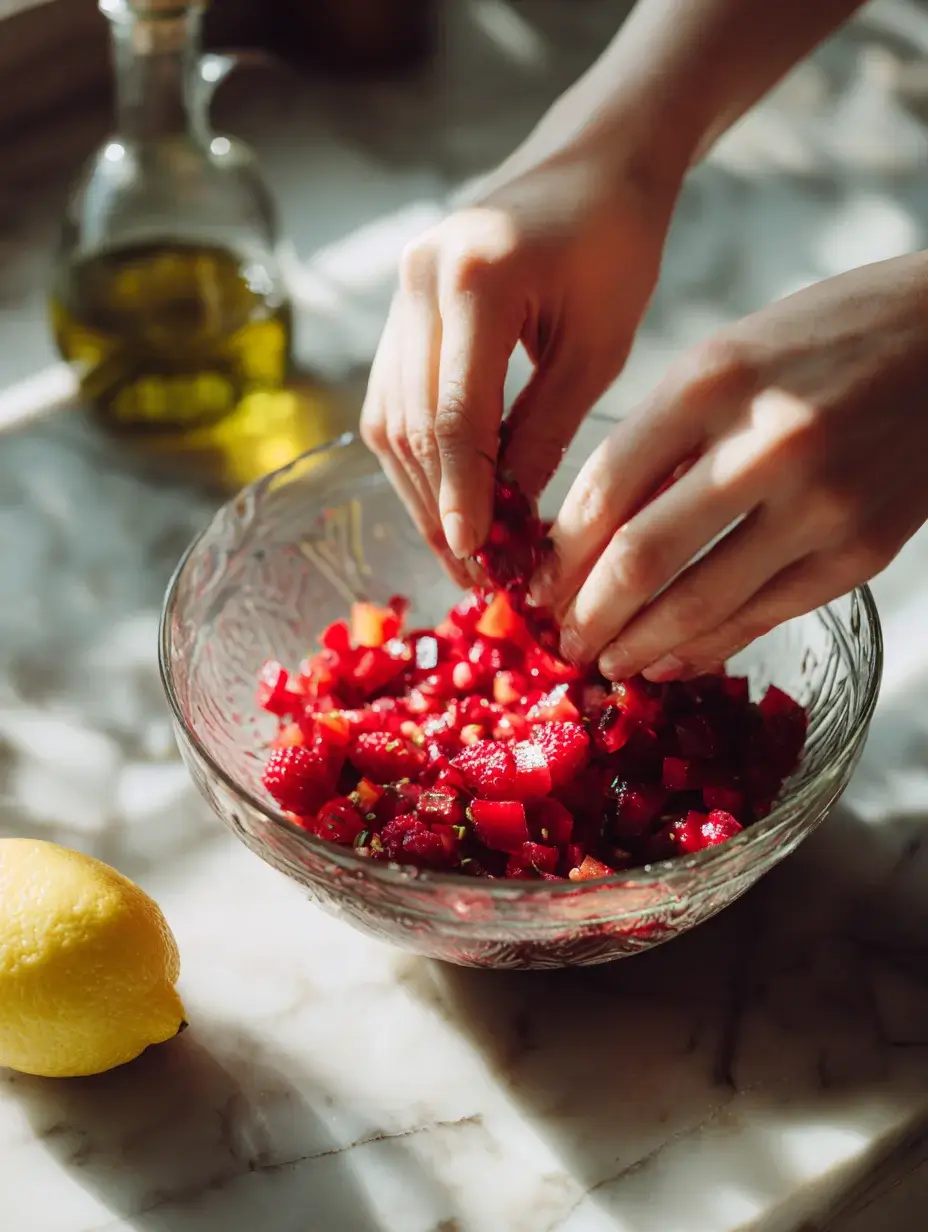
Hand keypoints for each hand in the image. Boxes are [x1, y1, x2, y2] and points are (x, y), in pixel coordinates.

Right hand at [360, 139, 677, 568]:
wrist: (590, 164)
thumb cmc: (616, 245)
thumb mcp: (597, 347)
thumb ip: (546, 430)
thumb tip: (511, 521)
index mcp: (476, 280)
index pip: (454, 418)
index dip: (463, 498)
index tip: (481, 563)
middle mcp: (418, 280)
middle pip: (408, 425)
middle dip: (438, 507)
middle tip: (472, 573)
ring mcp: (398, 289)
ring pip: (388, 417)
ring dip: (419, 489)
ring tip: (457, 548)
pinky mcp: (399, 303)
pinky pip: (391, 394)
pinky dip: (415, 453)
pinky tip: (444, 495)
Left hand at [533, 255, 927, 679]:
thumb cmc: (828, 338)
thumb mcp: (731, 356)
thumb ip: (665, 438)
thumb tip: (592, 536)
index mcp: (715, 379)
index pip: (604, 488)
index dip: (559, 554)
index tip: (536, 587)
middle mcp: (766, 445)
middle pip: (641, 558)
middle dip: (586, 616)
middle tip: (562, 643)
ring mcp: (821, 504)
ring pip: (699, 604)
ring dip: (639, 646)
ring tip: (608, 662)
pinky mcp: (862, 552)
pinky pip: (763, 617)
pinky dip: (708, 647)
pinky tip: (673, 659)